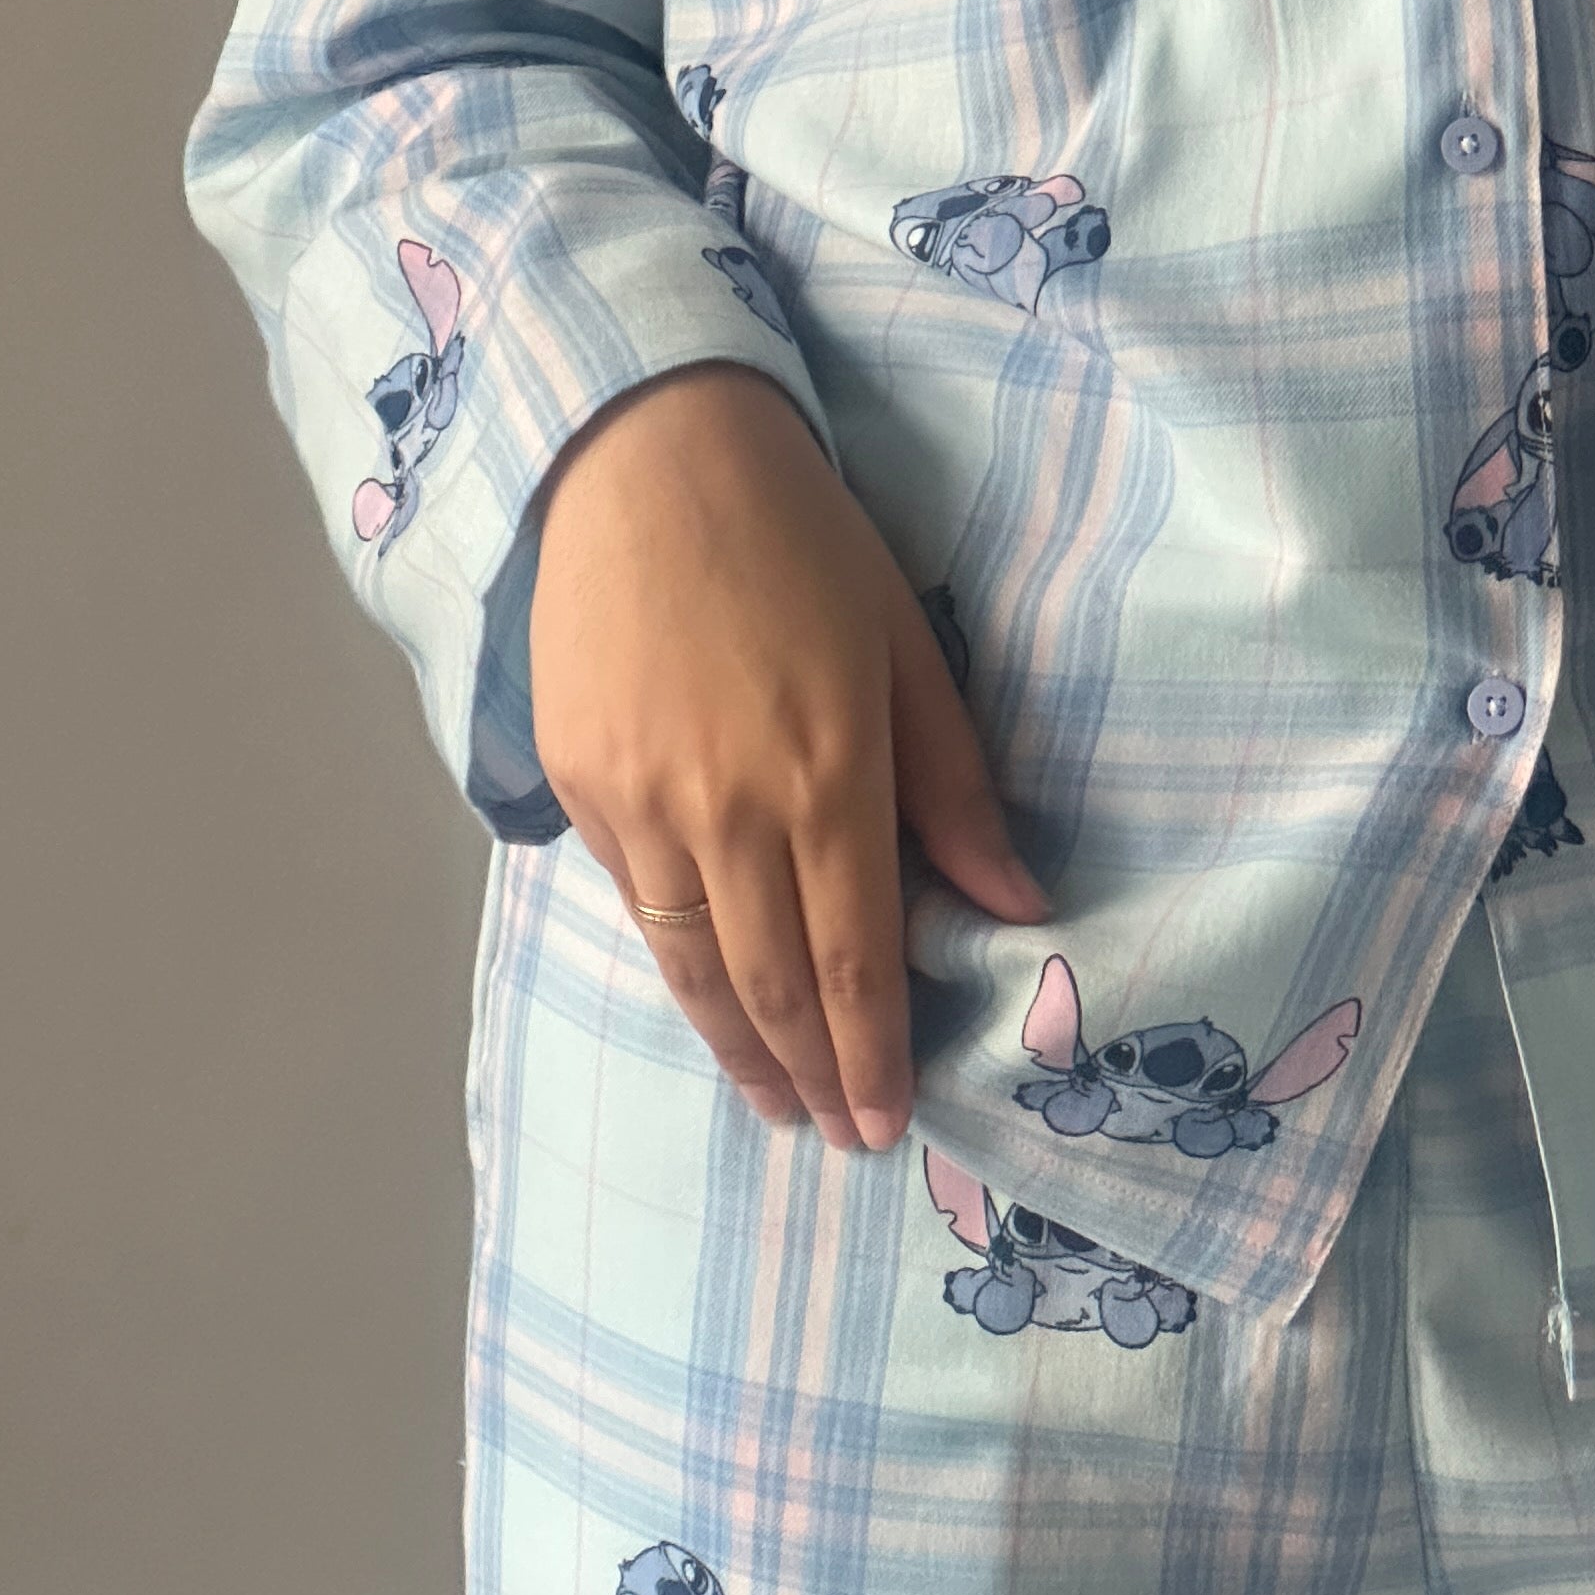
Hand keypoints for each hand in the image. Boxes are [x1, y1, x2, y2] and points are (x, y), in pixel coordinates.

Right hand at [528, 362, 1047, 1154]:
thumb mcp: (905, 648)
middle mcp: (727, 811)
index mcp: (827, 777)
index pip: (853, 959)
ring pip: (692, 965)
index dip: (872, 1052)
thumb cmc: (801, 540)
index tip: (888, 1121)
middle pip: (771, 984)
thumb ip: (953, 787)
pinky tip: (709, 997)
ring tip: (774, 1102)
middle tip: (841, 1135)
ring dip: (738, 1048)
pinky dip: (678, 968)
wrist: (646, 459)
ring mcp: (639, 803)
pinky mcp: (579, 783)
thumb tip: (1015, 905)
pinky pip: (633, 902)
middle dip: (810, 1076)